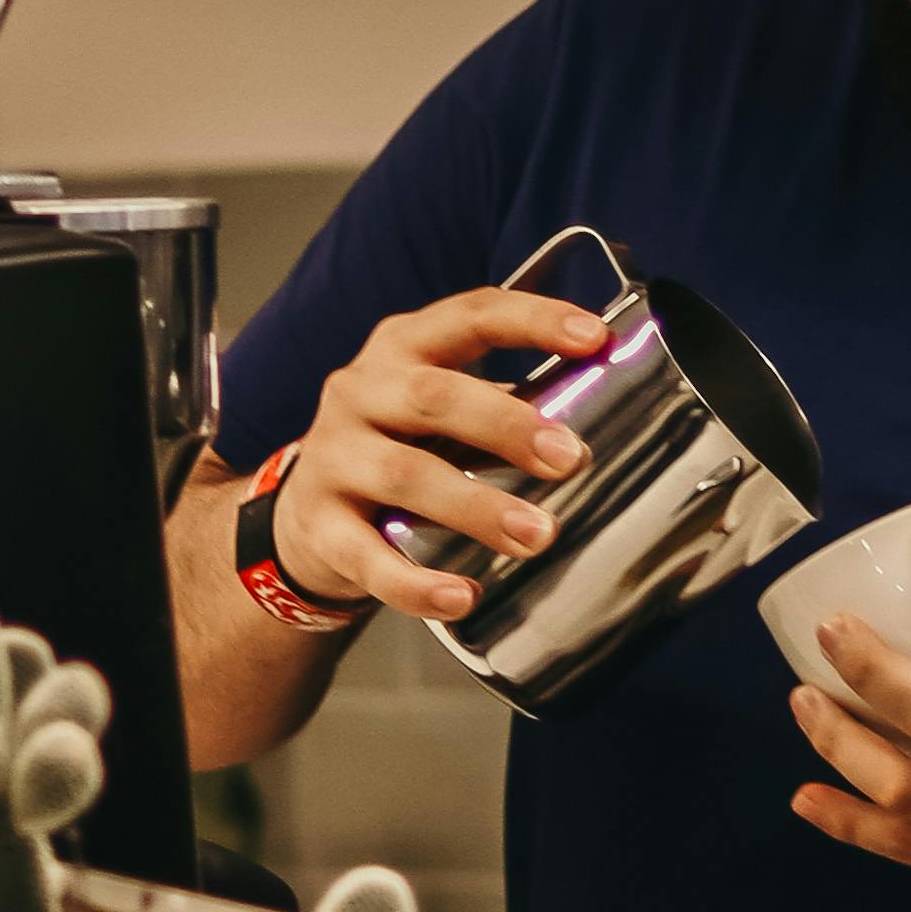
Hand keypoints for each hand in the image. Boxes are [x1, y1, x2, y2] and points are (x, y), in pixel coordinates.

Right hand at [260, 282, 617, 624]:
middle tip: (570, 458)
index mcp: (404, 347)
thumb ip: (505, 405)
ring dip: (477, 507)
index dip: (533, 320)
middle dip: (506, 424)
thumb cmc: (397, 448)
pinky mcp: (318, 525)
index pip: (471, 315)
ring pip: (405, 476)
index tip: (595, 338)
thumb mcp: (439, 410)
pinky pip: (367, 557)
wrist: (304, 514)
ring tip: (536, 536)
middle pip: (433, 397)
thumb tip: (606, 420)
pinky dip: (417, 583)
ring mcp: (334, 457)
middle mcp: (361, 390)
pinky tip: (462, 596)